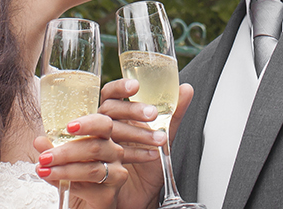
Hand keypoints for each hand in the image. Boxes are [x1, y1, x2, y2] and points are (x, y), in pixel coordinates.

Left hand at [31, 113, 126, 208]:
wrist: (88, 203)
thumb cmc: (79, 175)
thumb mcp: (64, 159)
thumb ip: (53, 149)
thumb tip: (39, 141)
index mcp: (105, 139)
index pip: (103, 124)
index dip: (88, 123)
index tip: (69, 127)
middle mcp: (115, 154)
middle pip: (95, 147)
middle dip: (66, 152)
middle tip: (45, 156)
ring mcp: (116, 174)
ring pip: (91, 169)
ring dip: (64, 169)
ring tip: (44, 170)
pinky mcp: (109, 195)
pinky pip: (88, 188)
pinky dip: (67, 183)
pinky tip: (53, 180)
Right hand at [97, 78, 194, 208]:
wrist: (138, 196)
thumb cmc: (145, 162)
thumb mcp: (162, 134)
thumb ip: (173, 112)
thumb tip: (187, 88)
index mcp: (113, 115)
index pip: (109, 94)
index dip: (119, 87)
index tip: (135, 86)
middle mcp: (101, 128)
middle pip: (108, 111)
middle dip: (131, 111)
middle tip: (152, 114)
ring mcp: (95, 147)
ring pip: (109, 133)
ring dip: (137, 134)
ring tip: (160, 139)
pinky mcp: (96, 168)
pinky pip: (110, 158)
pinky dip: (134, 155)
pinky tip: (152, 156)